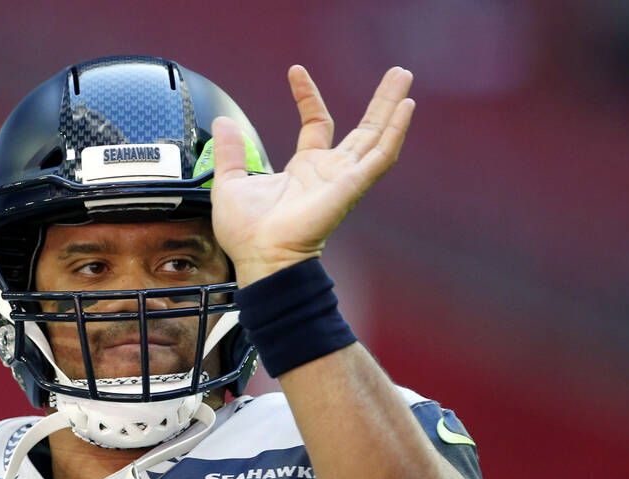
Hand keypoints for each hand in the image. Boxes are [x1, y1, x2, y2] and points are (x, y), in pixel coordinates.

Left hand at [210, 65, 414, 285]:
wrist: (259, 255)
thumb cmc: (247, 234)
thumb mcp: (229, 182)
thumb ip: (230, 151)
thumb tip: (222, 123)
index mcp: (303, 170)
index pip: (316, 124)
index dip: (308, 97)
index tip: (296, 72)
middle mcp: (329, 172)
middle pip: (362, 129)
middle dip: (379, 102)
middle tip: (396, 74)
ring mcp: (343, 179)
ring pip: (377, 136)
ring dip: (392, 107)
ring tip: (404, 78)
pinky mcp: (351, 186)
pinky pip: (381, 157)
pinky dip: (395, 132)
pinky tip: (406, 108)